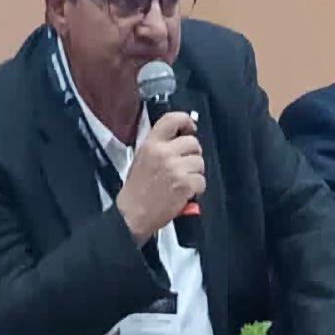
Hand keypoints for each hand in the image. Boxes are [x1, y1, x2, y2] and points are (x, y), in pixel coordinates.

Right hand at [115, 112, 204, 243]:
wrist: (132, 215)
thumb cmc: (136, 190)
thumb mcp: (141, 158)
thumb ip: (159, 145)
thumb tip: (179, 137)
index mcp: (151, 144)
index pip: (172, 119)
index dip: (186, 121)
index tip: (191, 128)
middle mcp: (163, 153)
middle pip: (193, 142)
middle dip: (193, 154)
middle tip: (185, 165)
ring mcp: (175, 169)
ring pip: (200, 162)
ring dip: (195, 173)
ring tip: (182, 181)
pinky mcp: (185, 185)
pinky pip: (201, 180)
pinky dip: (197, 188)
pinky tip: (185, 192)